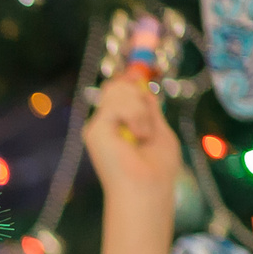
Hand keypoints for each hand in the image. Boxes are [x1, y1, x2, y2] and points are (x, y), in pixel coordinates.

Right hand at [83, 76, 184, 202]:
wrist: (146, 188)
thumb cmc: (155, 167)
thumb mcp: (158, 128)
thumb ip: (147, 106)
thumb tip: (137, 79)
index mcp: (119, 123)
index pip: (121, 88)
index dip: (132, 77)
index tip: (142, 65)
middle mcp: (104, 123)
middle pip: (119, 85)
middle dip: (140, 97)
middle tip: (149, 125)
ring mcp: (97, 126)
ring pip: (119, 91)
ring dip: (141, 110)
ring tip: (144, 135)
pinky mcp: (95, 130)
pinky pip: (119, 104)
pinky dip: (136, 117)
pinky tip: (138, 136)